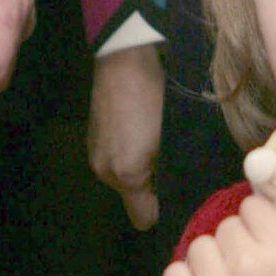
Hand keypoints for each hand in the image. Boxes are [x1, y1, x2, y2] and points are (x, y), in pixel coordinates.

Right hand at [88, 41, 164, 227]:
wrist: (125, 56)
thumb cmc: (156, 93)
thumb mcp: (174, 135)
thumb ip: (176, 168)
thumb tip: (183, 188)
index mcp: (126, 174)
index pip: (145, 219)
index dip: (162, 207)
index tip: (176, 186)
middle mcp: (104, 171)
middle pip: (133, 198)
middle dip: (151, 185)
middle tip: (169, 156)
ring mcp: (94, 153)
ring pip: (124, 178)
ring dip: (140, 167)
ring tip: (153, 137)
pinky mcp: (92, 137)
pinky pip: (114, 160)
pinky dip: (127, 152)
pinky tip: (138, 127)